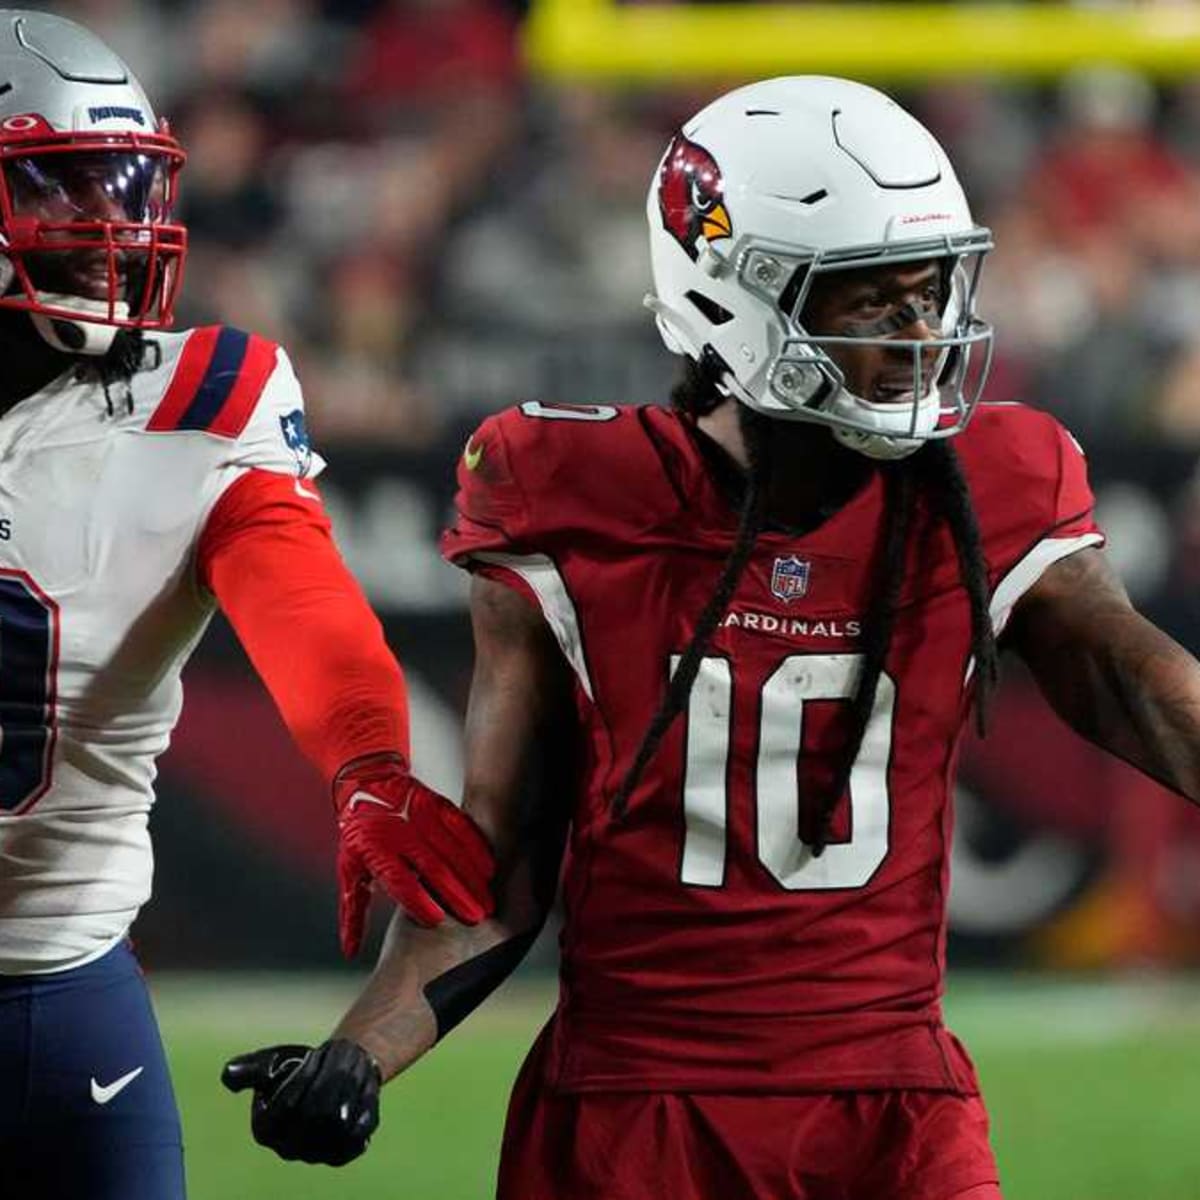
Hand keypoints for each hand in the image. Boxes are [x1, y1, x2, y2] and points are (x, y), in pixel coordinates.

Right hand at [221, 1039, 379, 1165]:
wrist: (329, 1076)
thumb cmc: (294, 1069)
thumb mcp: (271, 1063)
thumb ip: (249, 1069)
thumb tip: (228, 1075)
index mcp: (265, 1130)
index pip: (285, 1107)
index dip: (301, 1079)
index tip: (311, 1057)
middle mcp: (288, 1149)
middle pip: (314, 1114)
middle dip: (327, 1080)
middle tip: (335, 1058)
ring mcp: (316, 1155)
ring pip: (337, 1123)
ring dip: (347, 1089)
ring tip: (349, 1068)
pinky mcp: (342, 1154)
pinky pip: (356, 1135)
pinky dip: (361, 1109)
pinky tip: (360, 1090)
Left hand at [334, 752, 494, 956]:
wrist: (367, 783)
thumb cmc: (360, 837)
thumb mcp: (350, 872)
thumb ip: (354, 913)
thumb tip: (350, 952)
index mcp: (376, 852)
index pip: (399, 880)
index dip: (417, 901)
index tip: (436, 920)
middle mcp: (401, 834)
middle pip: (433, 868)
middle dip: (457, 895)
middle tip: (477, 918)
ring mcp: (420, 817)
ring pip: (452, 849)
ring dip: (473, 876)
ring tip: (488, 900)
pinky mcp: (436, 804)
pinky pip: (462, 826)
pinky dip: (477, 847)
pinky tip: (490, 866)